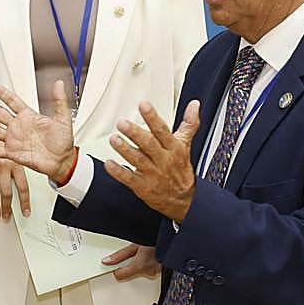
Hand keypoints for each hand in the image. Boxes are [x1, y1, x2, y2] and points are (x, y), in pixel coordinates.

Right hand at [0, 81, 75, 181]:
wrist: (63, 161)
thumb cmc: (63, 142)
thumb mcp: (63, 119)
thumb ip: (59, 101)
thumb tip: (59, 83)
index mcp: (29, 117)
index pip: (12, 101)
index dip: (2, 93)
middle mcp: (18, 127)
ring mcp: (14, 140)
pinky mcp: (13, 154)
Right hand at [0, 133, 30, 220]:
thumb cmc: (2, 132)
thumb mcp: (19, 143)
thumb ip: (24, 159)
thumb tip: (37, 169)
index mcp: (17, 161)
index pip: (23, 187)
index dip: (24, 202)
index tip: (26, 212)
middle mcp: (5, 166)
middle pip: (7, 192)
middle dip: (7, 207)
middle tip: (7, 217)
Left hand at [102, 243, 161, 280]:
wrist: (172, 239)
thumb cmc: (156, 240)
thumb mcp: (134, 244)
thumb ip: (120, 255)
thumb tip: (107, 261)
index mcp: (140, 266)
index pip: (120, 275)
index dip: (115, 269)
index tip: (114, 264)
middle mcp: (148, 272)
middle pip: (130, 272)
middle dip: (129, 263)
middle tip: (134, 252)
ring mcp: (154, 272)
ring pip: (140, 270)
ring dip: (140, 263)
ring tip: (144, 252)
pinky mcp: (159, 271)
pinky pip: (149, 269)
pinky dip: (147, 263)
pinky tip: (150, 255)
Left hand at [104, 100, 200, 222]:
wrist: (183, 200)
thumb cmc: (180, 169)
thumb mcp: (186, 145)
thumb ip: (189, 124)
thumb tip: (194, 104)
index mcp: (173, 148)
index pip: (162, 130)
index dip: (153, 117)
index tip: (143, 105)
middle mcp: (162, 160)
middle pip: (149, 144)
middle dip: (135, 133)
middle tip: (122, 123)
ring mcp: (152, 173)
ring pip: (138, 160)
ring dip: (125, 150)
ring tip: (114, 139)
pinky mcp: (143, 186)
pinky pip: (129, 178)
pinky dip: (118, 172)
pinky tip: (109, 164)